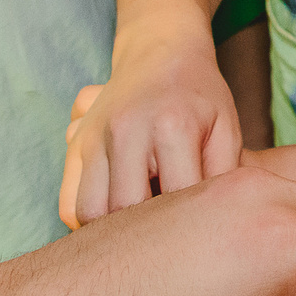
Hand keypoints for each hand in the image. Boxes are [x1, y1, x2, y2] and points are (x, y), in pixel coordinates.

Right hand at [59, 15, 242, 228]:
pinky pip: (69, 204)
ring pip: (91, 214)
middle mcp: (126, 131)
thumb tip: (217, 228)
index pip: (178, 200)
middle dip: (150, 238)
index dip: (193, 227)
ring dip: (114, 234)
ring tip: (141, 234)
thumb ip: (225, 177)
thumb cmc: (200, 97)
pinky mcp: (75, 146)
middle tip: (171, 243)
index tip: (204, 236)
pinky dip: (89, 222)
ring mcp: (95, 138)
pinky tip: (117, 221)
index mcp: (172, 126)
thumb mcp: (227, 130)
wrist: (160, 52)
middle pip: (128, 213)